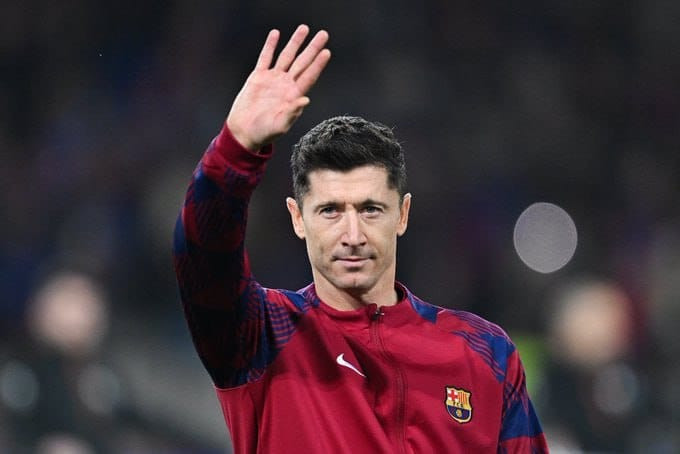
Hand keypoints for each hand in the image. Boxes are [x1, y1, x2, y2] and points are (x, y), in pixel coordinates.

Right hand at [226, 25, 330, 150]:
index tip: (327, 52)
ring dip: (295, 42)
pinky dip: (270, 45)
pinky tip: (276, 34)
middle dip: (312, 48)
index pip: (309, 76)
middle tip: (324, 34)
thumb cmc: (264, 133)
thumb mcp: (280, 125)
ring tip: (304, 28)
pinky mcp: (258, 77)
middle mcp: (286, 85)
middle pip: (302, 62)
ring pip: (286, 56)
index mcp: (293, 96)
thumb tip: (305, 99)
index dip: (318, 64)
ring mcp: (273, 79)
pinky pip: (265, 58)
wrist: (244, 132)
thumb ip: (292, 112)